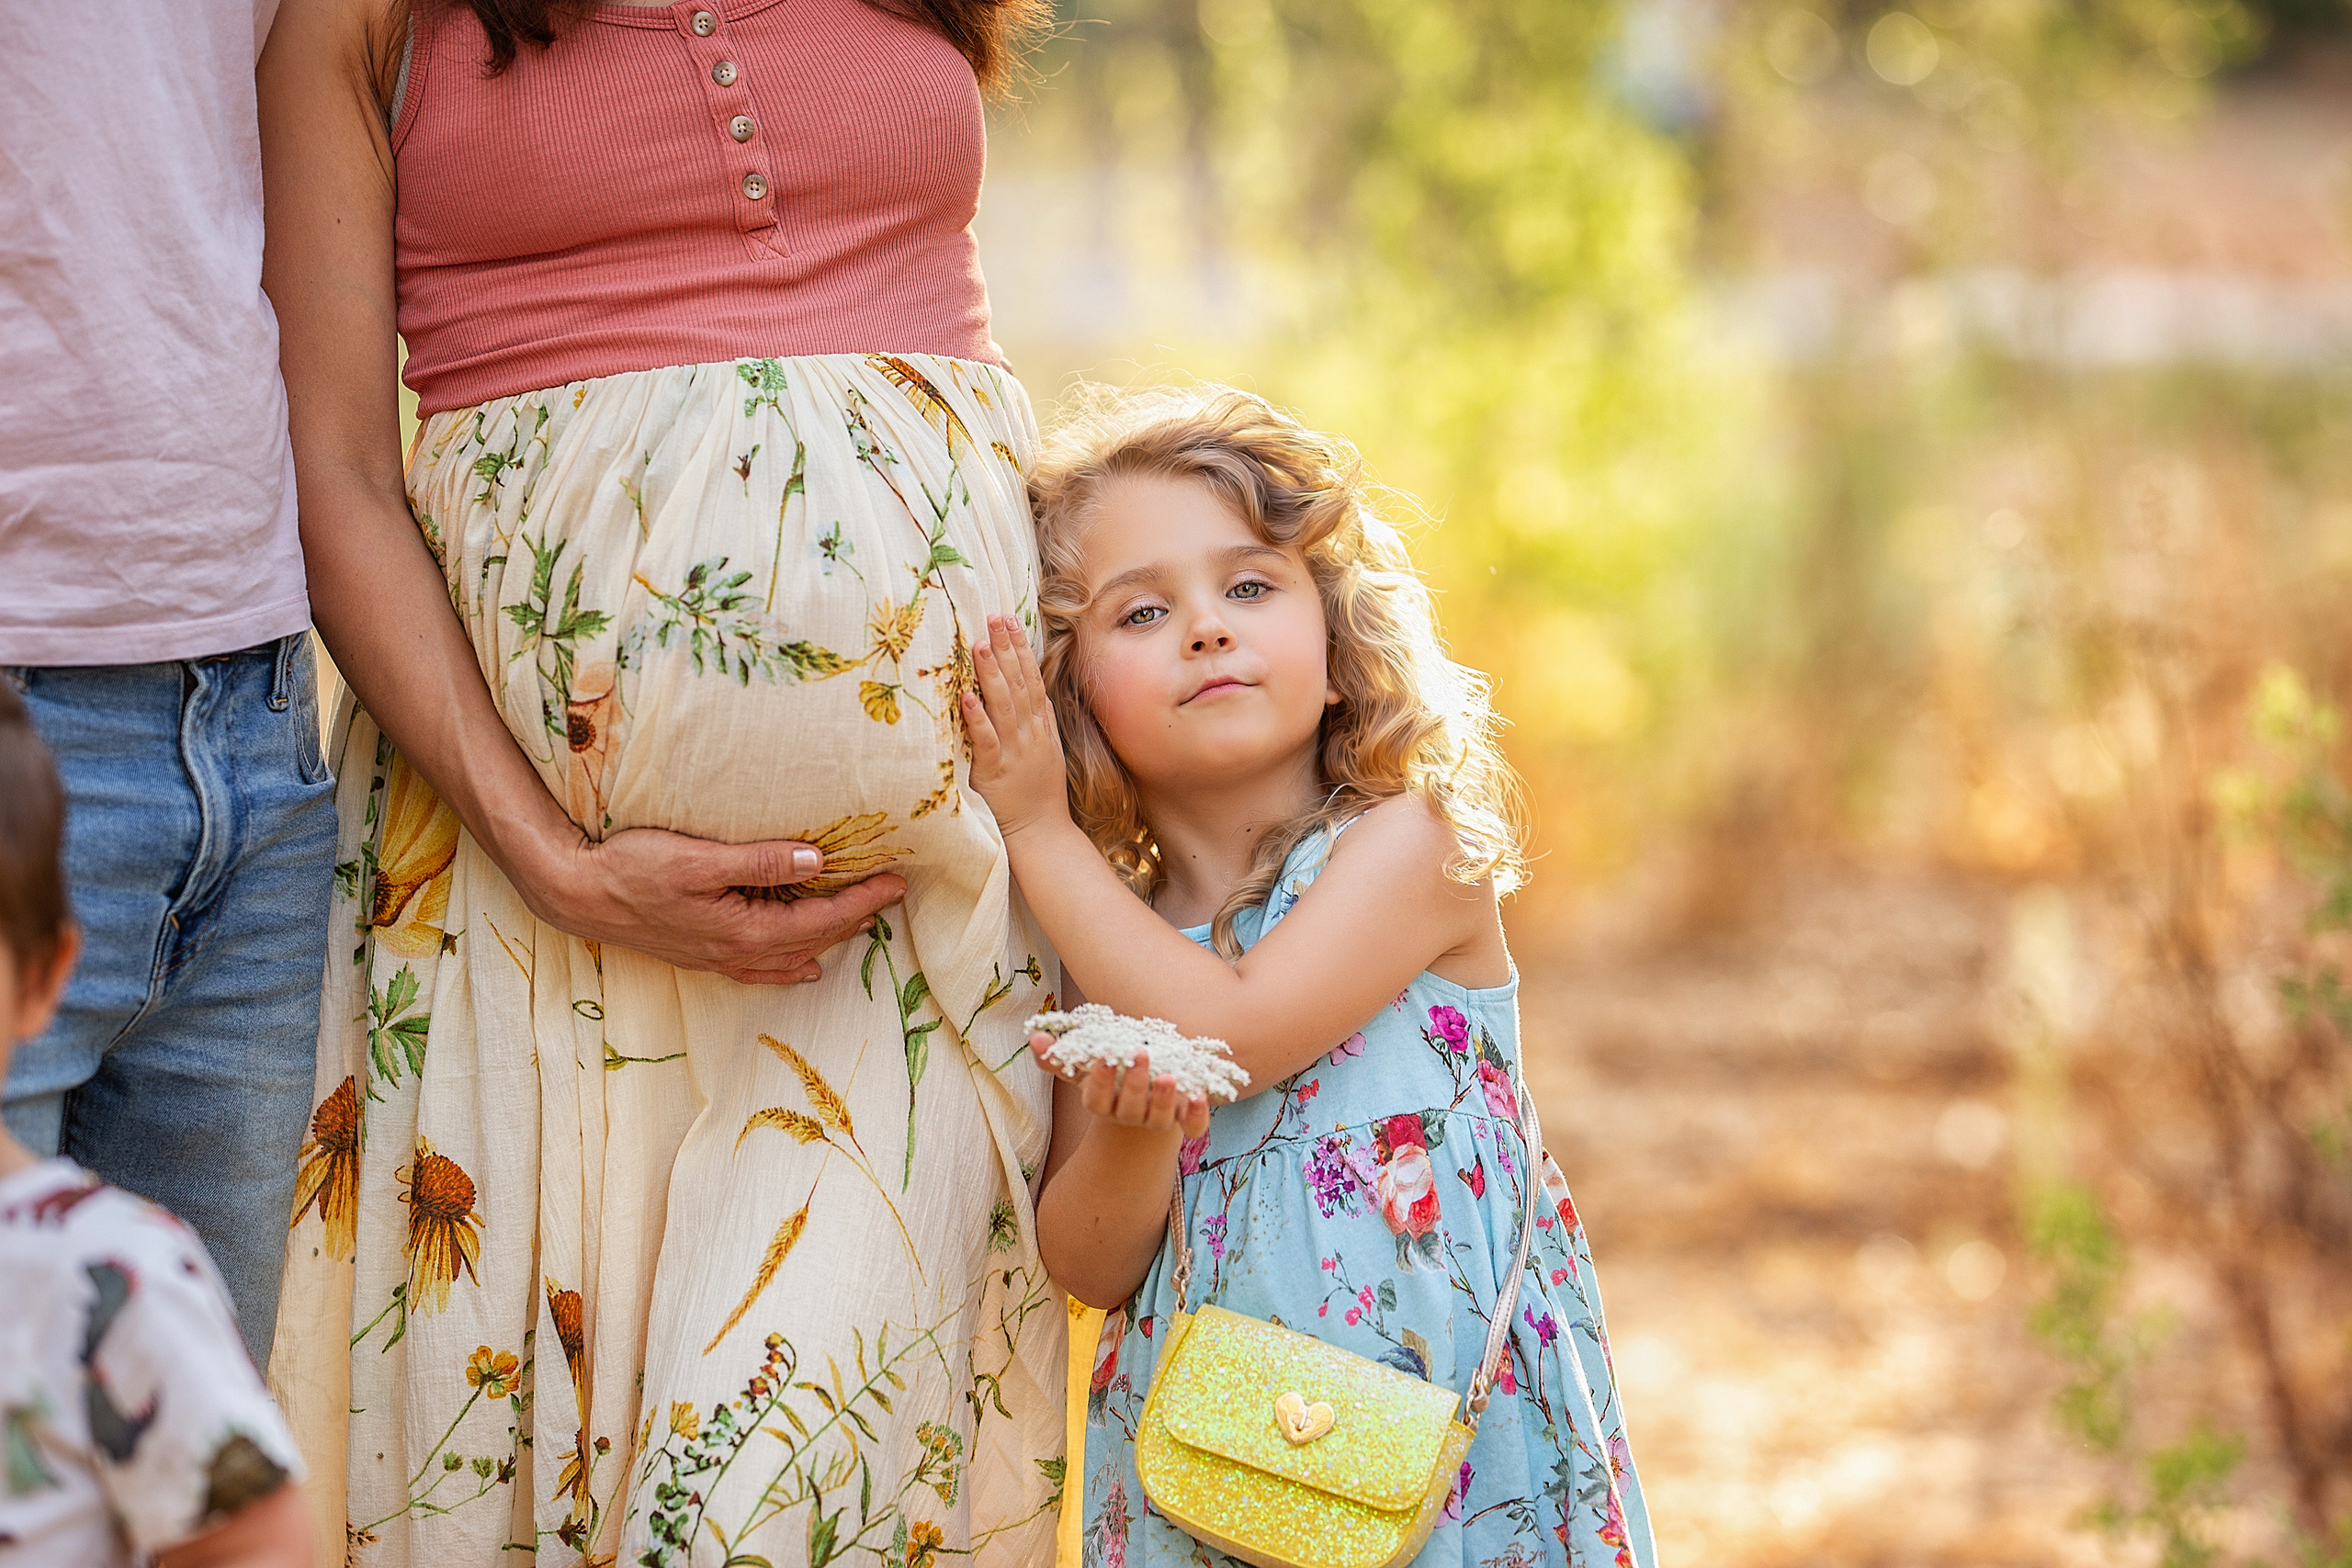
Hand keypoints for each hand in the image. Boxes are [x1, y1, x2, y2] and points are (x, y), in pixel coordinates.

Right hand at [521, 827, 906, 985]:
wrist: (577, 895)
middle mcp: (736, 954)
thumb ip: (758, 862)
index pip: (819, 920)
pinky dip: (790, 964)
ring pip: (790, 956)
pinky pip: (760, 968)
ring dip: (828, 938)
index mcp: (742, 932)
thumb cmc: (631, 870)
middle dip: (855, 918)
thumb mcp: (698, 860)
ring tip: (861, 920)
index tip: (895, 881)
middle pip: (812, 940)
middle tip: (892, 893)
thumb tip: (815, 862)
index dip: (861, 901)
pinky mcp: (702, 954)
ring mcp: (718, 958)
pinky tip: (804, 966)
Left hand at [964, 614, 1072, 840]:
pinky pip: (986, 741)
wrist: (1043, 831)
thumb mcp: (1047, 748)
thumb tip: (1032, 689)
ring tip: (978, 644)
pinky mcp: (996, 772)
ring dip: (991, 673)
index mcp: (1040, 725)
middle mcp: (1030, 733)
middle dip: (1006, 648)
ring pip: (1004, 706)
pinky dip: (978, 718)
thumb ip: (1038, 719)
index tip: (1009, 619)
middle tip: (994, 616)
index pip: (1031, 677)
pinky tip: (967, 697)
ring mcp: (1015, 751)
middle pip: (1019, 683)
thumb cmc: (1039, 790)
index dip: (1021, 647)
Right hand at [1030, 1033, 1212, 1140]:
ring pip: (1160, 1120)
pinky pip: (1192, 1127)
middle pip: (1129, 1109)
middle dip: (1135, 1084)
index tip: (1105, 1058)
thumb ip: (1062, 1056)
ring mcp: (1157, 1120)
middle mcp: (1129, 1115)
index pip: (1097, 1100)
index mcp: (1104, 1103)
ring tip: (1170, 1076)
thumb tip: (1035, 1038)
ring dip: (1164, 1099)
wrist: (1148, 1095)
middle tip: (1141, 1054)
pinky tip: (1200, 1095)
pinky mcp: (1184, 1120)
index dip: (1100, 1082)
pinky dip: (1197, 1115)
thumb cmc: (1113, 1074)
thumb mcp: (1088, 1065)